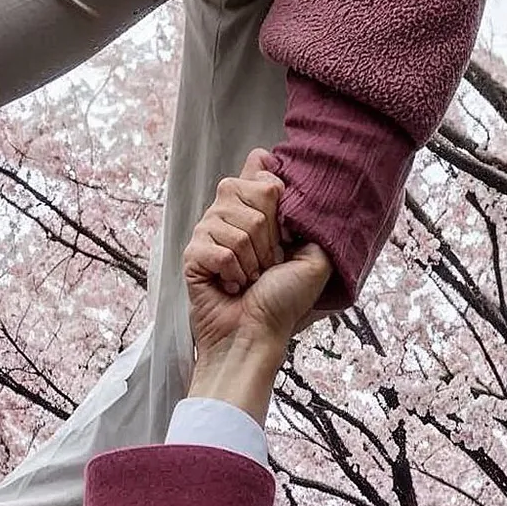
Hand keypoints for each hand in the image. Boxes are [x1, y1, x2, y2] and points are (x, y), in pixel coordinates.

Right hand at [181, 153, 336, 411]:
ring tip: (248, 279)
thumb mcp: (314, 258)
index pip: (261, 172)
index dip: (274, 194)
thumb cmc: (283, 301)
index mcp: (258, 213)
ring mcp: (208, 235)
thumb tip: (279, 175)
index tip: (285, 229)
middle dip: (266, 235)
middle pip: (246, 193)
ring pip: (234, 225)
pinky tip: (229, 285)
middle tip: (266, 264)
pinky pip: (217, 248)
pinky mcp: (193, 254)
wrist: (255, 333)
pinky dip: (231, 272)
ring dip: (250, 260)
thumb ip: (307, 218)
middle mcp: (230, 218)